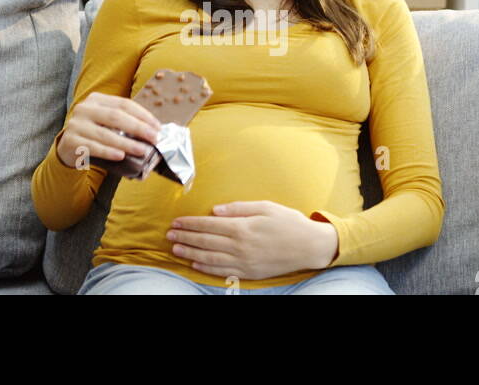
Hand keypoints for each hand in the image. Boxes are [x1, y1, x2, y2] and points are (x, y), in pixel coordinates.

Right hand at [56, 92, 162, 167]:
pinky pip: (93, 147)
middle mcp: (84, 109)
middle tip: (154, 139)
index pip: (124, 104)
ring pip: (105, 134)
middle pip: (116, 116)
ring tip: (142, 150)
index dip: (143, 115)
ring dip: (126, 143)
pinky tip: (121, 156)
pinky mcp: (71, 141)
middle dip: (138, 128)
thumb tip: (153, 131)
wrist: (68, 147)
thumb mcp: (106, 122)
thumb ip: (124, 122)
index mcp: (96, 100)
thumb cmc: (94, 133)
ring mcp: (76, 125)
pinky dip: (109, 152)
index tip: (157, 127)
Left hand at [167, 200, 339, 279]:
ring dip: (190, 252)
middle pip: (205, 241)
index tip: (176, 221)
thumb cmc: (289, 222)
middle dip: (185, 236)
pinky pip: (222, 271)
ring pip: (209, 257)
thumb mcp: (265, 206)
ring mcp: (244, 261)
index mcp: (243, 227)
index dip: (190, 223)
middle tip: (168, 234)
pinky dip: (206, 268)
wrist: (309, 246)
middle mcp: (240, 246)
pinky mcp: (249, 273)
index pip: (208, 224)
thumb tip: (214, 210)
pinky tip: (194, 263)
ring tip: (175, 248)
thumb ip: (238, 208)